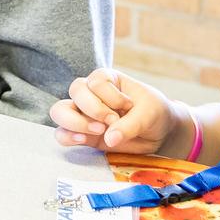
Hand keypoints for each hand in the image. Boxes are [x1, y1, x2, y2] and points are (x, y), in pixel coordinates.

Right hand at [49, 68, 180, 154]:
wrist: (159, 134)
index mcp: (107, 79)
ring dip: (75, 122)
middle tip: (113, 121)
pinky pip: (62, 134)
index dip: (110, 97)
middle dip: (94, 108)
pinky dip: (68, 137)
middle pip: (75, 91)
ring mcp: (84, 114)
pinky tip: (83, 140)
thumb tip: (109, 139)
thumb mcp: (149, 114)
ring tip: (98, 131)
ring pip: (59, 111)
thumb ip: (130, 125)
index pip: (96, 81)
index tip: (128, 106)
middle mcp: (91, 93)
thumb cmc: (154, 114)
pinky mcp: (83, 133)